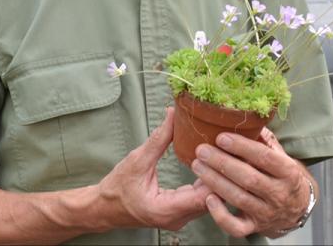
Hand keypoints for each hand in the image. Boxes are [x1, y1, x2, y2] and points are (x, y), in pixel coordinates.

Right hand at [97, 107, 210, 230]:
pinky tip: (210, 164)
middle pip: (211, 201)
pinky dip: (207, 182)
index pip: (202, 198)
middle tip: (227, 150)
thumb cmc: (118, 188)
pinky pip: (201, 200)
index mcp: (165, 210)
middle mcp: (176, 219)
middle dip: (220, 175)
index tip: (220, 154)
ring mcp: (179, 218)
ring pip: (209, 201)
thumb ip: (159, 139)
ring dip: (216, 179)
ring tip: (221, 154)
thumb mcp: (137, 160)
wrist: (105, 208)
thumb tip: (173, 114)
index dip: (215, 176)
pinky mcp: (180, 213)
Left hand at [190, 126, 311, 237]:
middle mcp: (279, 194)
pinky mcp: (255, 228)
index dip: (242, 147)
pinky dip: (221, 215)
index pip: (265, 157)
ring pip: (239, 199)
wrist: (296, 208)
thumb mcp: (281, 154)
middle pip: (249, 179)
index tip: (221, 137)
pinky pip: (236, 227)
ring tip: (197, 165)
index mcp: (288, 172)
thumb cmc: (283, 173)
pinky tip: (208, 198)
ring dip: (215, 182)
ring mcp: (267, 213)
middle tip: (201, 150)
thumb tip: (245, 117)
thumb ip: (264, 138)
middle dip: (222, 163)